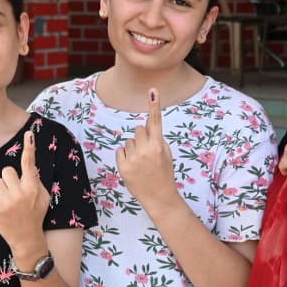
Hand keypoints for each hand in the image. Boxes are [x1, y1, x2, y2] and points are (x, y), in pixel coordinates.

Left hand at [0, 131, 49, 264]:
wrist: (27, 239)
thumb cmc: (35, 215)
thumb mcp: (43, 198)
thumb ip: (35, 182)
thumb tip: (28, 167)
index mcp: (33, 188)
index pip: (29, 164)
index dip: (29, 148)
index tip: (28, 133)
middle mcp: (21, 193)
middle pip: (6, 171)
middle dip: (9, 179)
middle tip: (14, 192)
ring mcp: (8, 201)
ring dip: (2, 190)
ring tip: (9, 202)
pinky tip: (3, 208)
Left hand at [115, 89, 177, 212]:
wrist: (159, 196)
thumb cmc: (163, 172)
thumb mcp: (166, 153)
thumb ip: (157, 137)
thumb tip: (146, 122)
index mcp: (159, 146)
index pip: (155, 121)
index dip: (154, 105)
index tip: (153, 90)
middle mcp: (145, 150)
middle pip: (138, 129)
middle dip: (142, 137)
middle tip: (148, 152)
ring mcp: (133, 159)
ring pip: (129, 141)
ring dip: (134, 148)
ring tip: (141, 163)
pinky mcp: (123, 166)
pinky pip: (120, 150)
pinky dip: (125, 156)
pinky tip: (133, 166)